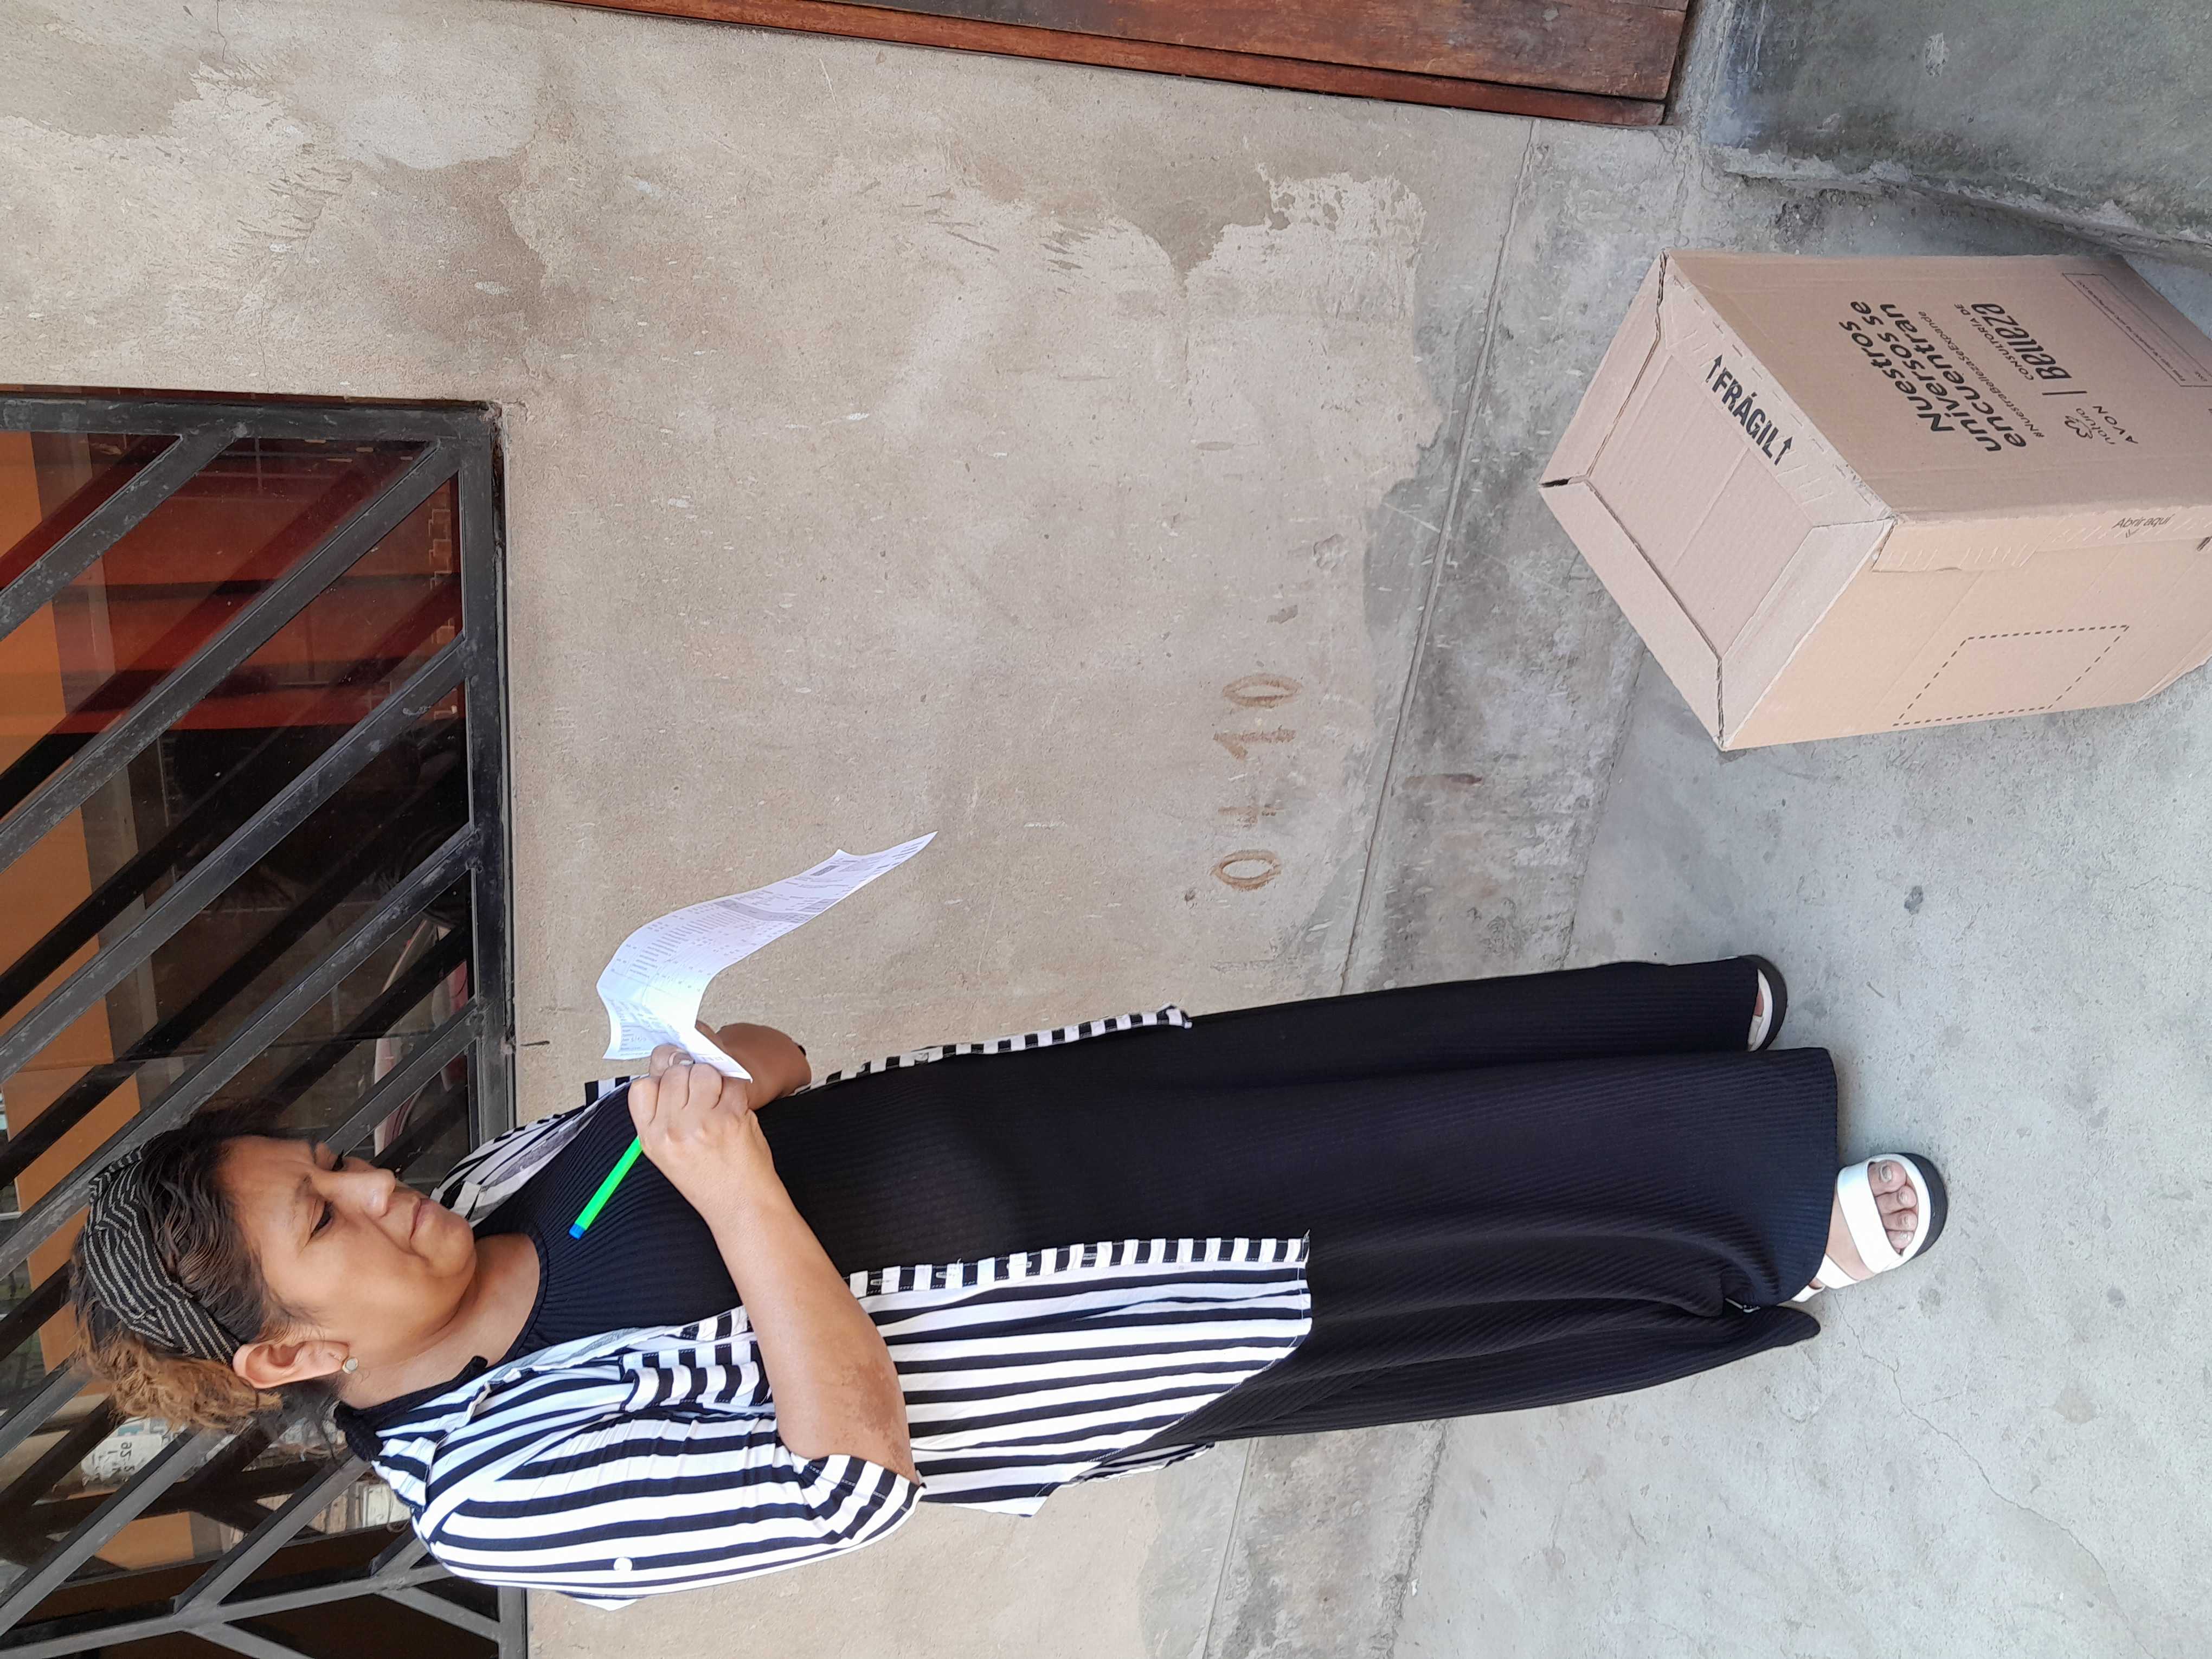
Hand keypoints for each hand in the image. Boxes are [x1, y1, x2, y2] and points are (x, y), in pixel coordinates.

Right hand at [629, 1054, 774, 1212]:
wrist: (742, 1205)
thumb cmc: (711, 1182)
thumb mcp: (668, 1154)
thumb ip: (663, 1116)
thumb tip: (668, 1073)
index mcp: (651, 1138)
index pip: (643, 1086)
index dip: (661, 1082)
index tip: (676, 1089)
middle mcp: (672, 1130)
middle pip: (674, 1074)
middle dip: (690, 1078)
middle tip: (703, 1097)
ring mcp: (701, 1122)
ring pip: (702, 1071)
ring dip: (713, 1080)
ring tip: (719, 1101)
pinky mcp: (730, 1117)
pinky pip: (731, 1082)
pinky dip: (736, 1090)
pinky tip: (735, 1109)